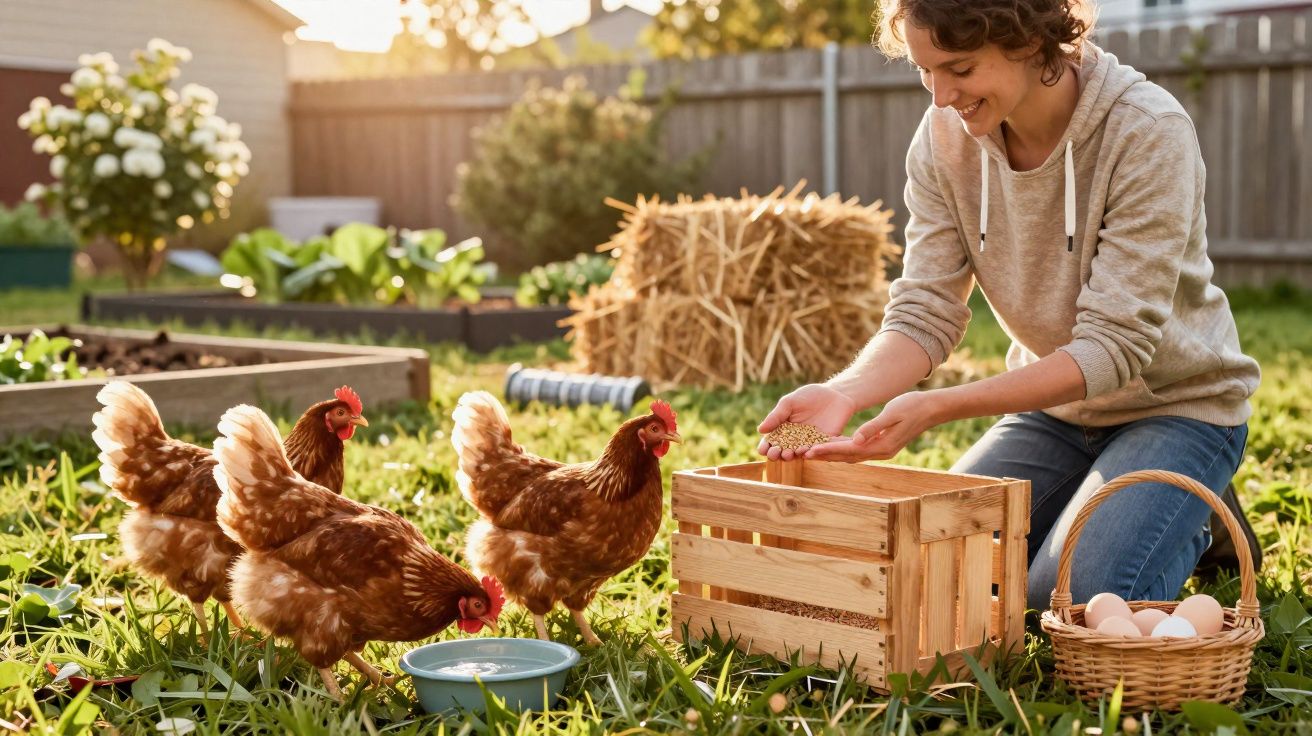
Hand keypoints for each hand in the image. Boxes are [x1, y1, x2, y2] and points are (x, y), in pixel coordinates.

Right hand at [757, 384, 857, 460]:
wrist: (835, 395)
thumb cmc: (809, 396)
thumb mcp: (790, 402)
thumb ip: (776, 416)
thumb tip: (760, 430)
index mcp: (782, 428)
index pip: (770, 441)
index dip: (765, 447)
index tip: (763, 449)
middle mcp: (793, 439)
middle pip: (781, 451)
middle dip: (776, 455)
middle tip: (775, 453)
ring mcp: (807, 443)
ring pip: (796, 454)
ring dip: (791, 456)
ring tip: (788, 453)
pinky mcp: (822, 445)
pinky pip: (814, 452)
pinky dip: (809, 453)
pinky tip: (805, 452)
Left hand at [806, 391, 947, 461]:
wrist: (931, 409)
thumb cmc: (912, 406)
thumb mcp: (892, 413)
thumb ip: (873, 427)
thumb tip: (856, 439)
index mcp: (881, 445)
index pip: (848, 450)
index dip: (828, 450)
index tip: (810, 451)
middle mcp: (880, 452)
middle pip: (846, 457)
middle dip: (824, 456)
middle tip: (802, 454)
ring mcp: (881, 450)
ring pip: (850, 455)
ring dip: (831, 454)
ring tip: (810, 452)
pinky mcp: (881, 445)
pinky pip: (857, 450)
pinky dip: (842, 449)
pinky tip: (830, 445)